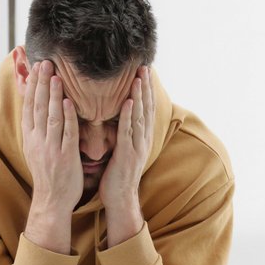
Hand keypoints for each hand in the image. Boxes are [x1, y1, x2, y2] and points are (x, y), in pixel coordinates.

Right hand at [20, 60, 80, 252]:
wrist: (52, 200)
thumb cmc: (48, 174)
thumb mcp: (36, 149)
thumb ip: (38, 129)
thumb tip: (38, 109)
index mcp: (30, 138)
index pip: (29, 107)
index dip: (32, 87)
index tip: (35, 68)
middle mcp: (38, 141)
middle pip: (39, 108)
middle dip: (41, 84)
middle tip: (45, 63)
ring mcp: (51, 148)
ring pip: (52, 117)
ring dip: (54, 96)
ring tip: (56, 76)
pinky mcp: (66, 156)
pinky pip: (67, 133)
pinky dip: (68, 117)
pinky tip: (70, 102)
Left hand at [100, 66, 152, 245]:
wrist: (120, 198)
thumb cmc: (117, 174)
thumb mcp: (123, 149)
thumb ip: (123, 132)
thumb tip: (119, 115)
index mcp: (141, 138)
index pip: (145, 109)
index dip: (146, 91)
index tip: (144, 72)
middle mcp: (143, 140)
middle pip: (146, 109)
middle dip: (146, 88)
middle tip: (145, 67)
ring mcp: (136, 147)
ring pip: (139, 117)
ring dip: (139, 96)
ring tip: (138, 77)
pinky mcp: (127, 154)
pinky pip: (127, 132)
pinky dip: (127, 115)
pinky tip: (127, 101)